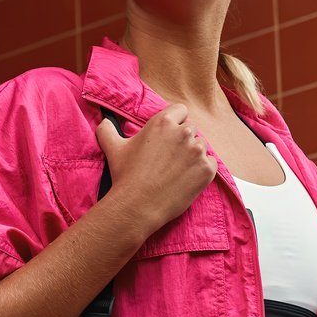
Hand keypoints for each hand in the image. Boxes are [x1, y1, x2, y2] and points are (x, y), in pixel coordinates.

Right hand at [94, 103, 216, 235]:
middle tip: (169, 159)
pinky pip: (211, 163)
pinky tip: (186, 179)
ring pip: (201, 147)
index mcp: (163, 122)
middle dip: (182, 141)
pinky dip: (202, 170)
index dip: (175, 122)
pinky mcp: (207, 169)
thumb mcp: (113, 148)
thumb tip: (104, 122)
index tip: (169, 136)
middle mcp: (183, 133)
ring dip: (192, 156)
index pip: (180, 110)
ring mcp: (198, 151)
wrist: (138, 205)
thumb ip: (107, 130)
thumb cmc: (126, 176)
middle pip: (191, 129)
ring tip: (176, 171)